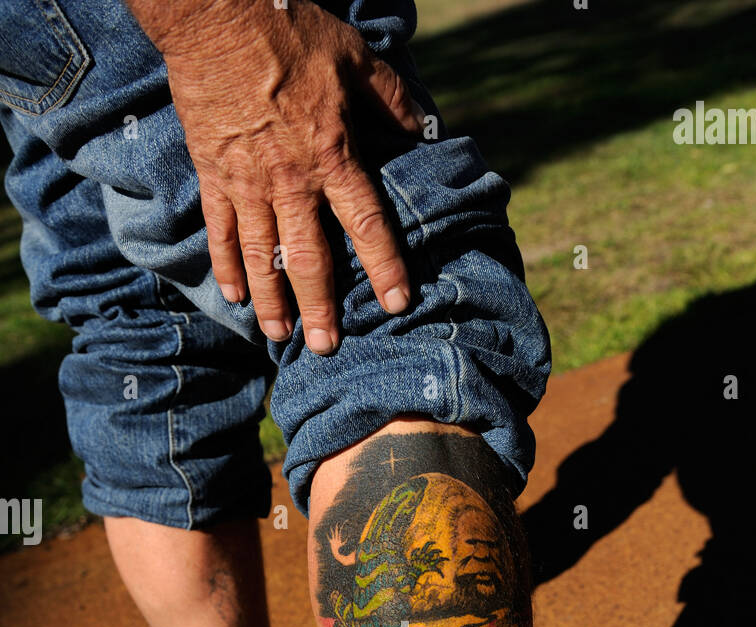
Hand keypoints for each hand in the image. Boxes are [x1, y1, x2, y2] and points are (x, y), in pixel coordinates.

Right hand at [134, 0, 422, 348]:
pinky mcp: (214, 174)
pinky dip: (228, 267)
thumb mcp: (354, 58)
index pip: (367, 224)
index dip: (385, 267)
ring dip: (273, 302)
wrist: (215, 15)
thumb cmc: (290, 31)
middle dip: (320, 308)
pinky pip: (220, 232)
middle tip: (329, 347)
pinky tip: (236, 298)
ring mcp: (247, 183)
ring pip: (262, 257)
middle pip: (309, 260)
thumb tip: (423, 130)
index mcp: (333, 155)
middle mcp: (291, 181)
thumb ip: (390, 100)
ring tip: (282, 337)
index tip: (398, 304)